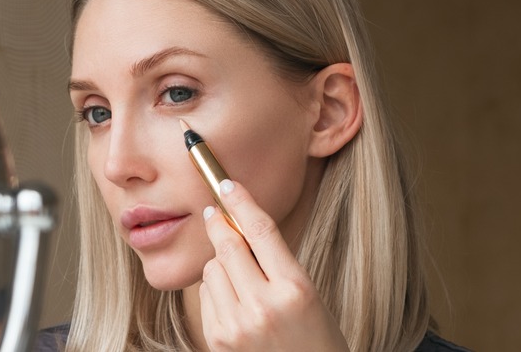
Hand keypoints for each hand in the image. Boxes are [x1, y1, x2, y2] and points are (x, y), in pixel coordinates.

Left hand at [199, 179, 349, 351]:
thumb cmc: (314, 338)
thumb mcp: (308, 294)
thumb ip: (275, 261)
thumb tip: (236, 224)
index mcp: (296, 289)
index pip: (261, 231)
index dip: (241, 201)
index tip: (226, 184)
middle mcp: (264, 307)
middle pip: (228, 246)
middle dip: (219, 224)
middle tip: (215, 211)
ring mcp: (237, 326)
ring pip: (212, 269)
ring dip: (221, 264)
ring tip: (242, 280)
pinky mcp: (218, 340)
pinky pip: (205, 295)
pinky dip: (215, 290)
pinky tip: (234, 303)